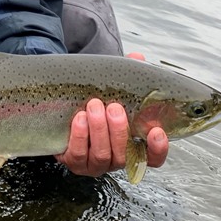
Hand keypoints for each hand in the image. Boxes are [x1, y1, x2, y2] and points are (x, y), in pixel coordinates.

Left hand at [54, 52, 168, 176]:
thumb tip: (137, 57)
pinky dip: (79, 136)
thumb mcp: (111, 89)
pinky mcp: (74, 162)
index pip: (152, 157)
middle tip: (114, 107)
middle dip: (119, 130)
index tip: (156, 131)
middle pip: (124, 154)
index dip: (157, 148)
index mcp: (132, 145)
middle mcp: (116, 158)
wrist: (63, 110)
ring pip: (102, 155)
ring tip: (94, 106)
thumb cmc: (96, 101)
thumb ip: (127, 76)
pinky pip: (78, 154)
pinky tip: (78, 119)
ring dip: (99, 130)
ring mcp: (95, 163)